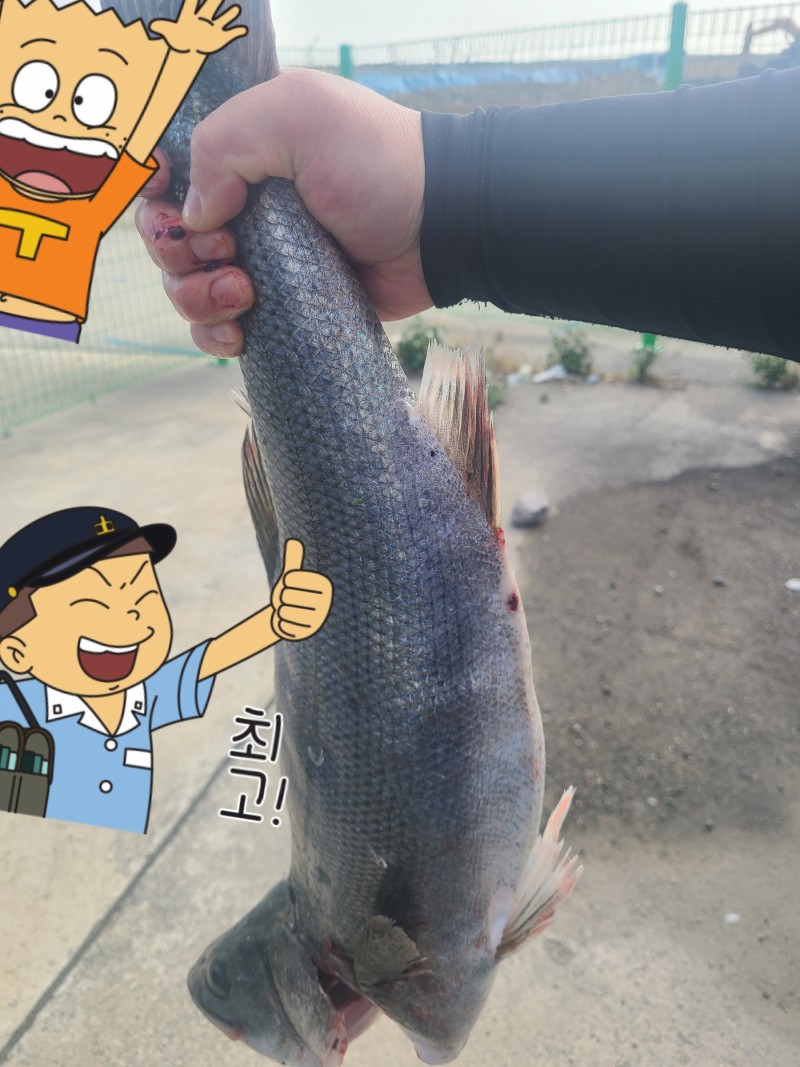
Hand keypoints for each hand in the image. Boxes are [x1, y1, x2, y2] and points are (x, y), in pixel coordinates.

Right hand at [136, 69, 429, 356]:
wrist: (438, 227)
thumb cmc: (376, 163)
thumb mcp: (296, 117)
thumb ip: (224, 143)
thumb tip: (193, 213)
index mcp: (240, 154)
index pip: (165, 177)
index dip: (156, 199)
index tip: (176, 211)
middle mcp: (242, 208)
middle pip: (168, 240)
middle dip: (179, 254)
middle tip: (229, 254)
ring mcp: (261, 262)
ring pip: (188, 290)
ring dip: (197, 298)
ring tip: (244, 294)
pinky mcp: (281, 308)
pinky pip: (221, 328)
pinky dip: (215, 334)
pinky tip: (238, 332)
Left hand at [150, 0, 246, 56]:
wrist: (189, 49)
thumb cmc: (178, 40)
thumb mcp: (170, 34)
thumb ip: (162, 28)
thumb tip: (152, 26)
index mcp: (192, 15)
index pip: (194, 0)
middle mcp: (205, 18)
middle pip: (211, 4)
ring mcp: (214, 27)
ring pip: (224, 18)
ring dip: (230, 14)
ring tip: (236, 9)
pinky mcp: (221, 38)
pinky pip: (231, 33)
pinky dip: (237, 32)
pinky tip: (243, 30)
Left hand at [269, 539, 332, 641]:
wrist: (296, 619)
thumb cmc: (293, 594)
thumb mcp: (292, 577)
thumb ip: (293, 560)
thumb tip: (293, 541)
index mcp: (324, 585)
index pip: (291, 579)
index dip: (285, 582)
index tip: (291, 587)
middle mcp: (326, 602)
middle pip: (286, 596)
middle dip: (281, 599)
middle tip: (288, 602)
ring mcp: (318, 620)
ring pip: (283, 611)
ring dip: (280, 612)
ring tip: (288, 611)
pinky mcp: (308, 634)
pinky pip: (282, 626)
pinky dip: (279, 624)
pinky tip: (287, 622)